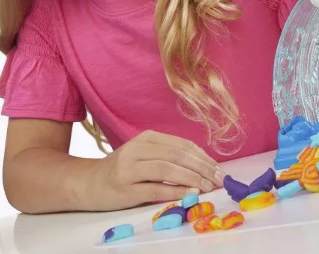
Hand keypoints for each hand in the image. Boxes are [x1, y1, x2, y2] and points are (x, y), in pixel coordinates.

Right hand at [91, 130, 223, 210]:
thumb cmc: (123, 169)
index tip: (219, 169)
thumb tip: (204, 166)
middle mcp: (138, 149)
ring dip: (191, 179)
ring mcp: (129, 168)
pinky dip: (174, 191)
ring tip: (207, 187)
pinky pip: (154, 189)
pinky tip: (188, 194)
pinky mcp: (124, 189)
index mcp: (148, 137)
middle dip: (202, 168)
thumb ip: (170, 156)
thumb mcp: (146, 154)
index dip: (204, 157)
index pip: (183, 145)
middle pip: (178, 156)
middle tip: (218, 179)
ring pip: (167, 170)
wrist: (87, 183)